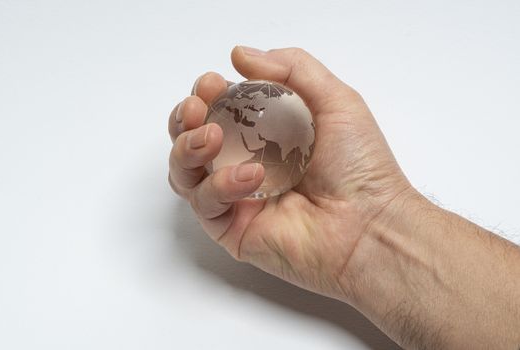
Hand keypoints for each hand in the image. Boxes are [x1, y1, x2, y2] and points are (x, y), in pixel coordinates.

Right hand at [168, 46, 411, 300]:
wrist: (370, 225)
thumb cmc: (360, 166)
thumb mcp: (335, 100)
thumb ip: (290, 69)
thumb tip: (239, 54)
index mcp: (266, 135)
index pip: (220, 111)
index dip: (207, 95)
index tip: (213, 85)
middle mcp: (245, 164)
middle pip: (191, 139)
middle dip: (184, 119)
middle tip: (197, 109)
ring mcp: (236, 198)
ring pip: (184, 172)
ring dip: (187, 148)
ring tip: (211, 138)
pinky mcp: (231, 229)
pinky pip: (205, 203)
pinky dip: (219, 185)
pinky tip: (250, 177)